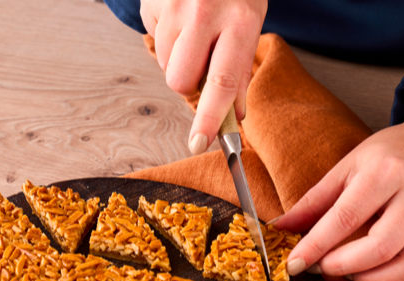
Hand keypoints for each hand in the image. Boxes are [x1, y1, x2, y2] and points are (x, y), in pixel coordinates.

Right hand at [140, 0, 266, 153]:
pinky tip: (179, 16)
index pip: (223, 82)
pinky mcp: (152, 2)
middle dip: (187, 83)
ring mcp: (174, 5)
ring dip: (177, 57)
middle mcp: (206, 13)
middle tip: (201, 61)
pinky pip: (153, 38)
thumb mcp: (251, 22)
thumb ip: (240, 70)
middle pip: (180, 80)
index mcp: (241, 21)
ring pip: (164, 63)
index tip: (199, 143)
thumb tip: (234, 116)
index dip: (210, 118)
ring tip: (192, 29)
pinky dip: (166, 35)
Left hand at [274, 95, 403, 280]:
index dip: (316, 245)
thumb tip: (280, 228)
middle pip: (380, 247)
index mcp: (385, 173)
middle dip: (343, 266)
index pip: (345, 217)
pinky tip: (380, 278)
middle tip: (321, 268)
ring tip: (349, 274)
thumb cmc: (386, 157)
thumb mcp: (346, 167)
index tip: (294, 264)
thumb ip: (314, 201)